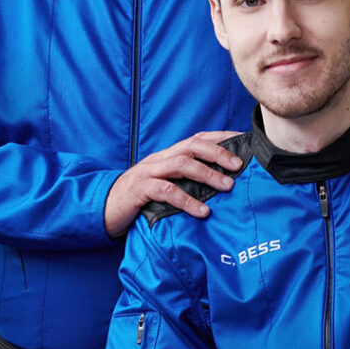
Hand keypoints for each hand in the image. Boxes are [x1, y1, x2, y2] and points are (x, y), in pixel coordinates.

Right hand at [104, 131, 243, 237]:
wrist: (103, 208)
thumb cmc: (141, 199)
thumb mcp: (166, 185)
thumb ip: (188, 182)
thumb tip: (223, 185)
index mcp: (168, 156)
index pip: (199, 139)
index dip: (222, 137)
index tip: (246, 140)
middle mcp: (160, 159)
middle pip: (192, 145)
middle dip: (218, 152)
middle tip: (239, 165)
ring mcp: (148, 172)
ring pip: (181, 164)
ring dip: (207, 174)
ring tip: (228, 187)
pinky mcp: (139, 190)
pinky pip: (165, 191)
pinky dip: (186, 200)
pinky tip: (202, 211)